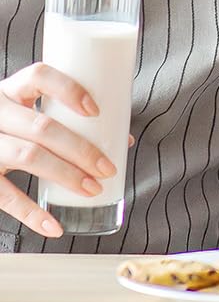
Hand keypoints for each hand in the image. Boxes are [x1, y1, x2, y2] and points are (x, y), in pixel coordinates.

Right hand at [0, 64, 118, 239]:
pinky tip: (54, 225)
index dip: (69, 90)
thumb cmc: (7, 124)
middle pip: (42, 127)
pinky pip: (4, 196)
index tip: (96, 110)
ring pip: (28, 156)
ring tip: (92, 188)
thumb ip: (66, 119)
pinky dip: (31, 214)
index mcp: (10, 90)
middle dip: (81, 149)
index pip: (39, 76)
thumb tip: (122, 140)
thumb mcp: (25, 110)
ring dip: (66, 175)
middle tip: (107, 168)